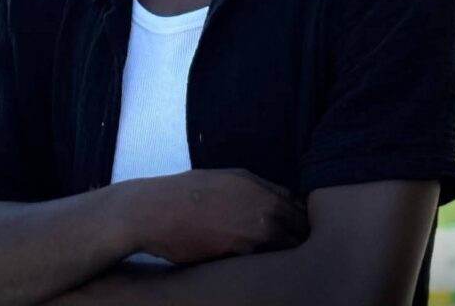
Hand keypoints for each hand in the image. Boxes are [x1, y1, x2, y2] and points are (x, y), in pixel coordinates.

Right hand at [128, 168, 309, 264]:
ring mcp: (255, 225)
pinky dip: (271, 267)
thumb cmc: (180, 196)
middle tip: (294, 254)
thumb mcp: (219, 180)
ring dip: (289, 254)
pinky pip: (270, 260)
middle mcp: (261, 200)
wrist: (153, 211)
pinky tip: (264, 274)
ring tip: (281, 267)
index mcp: (254, 182)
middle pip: (300, 223)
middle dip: (300, 238)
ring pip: (291, 245)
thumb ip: (247, 191)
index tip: (295, 231)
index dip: (298, 218)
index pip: (296, 201)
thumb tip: (267, 206)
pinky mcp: (244, 249)